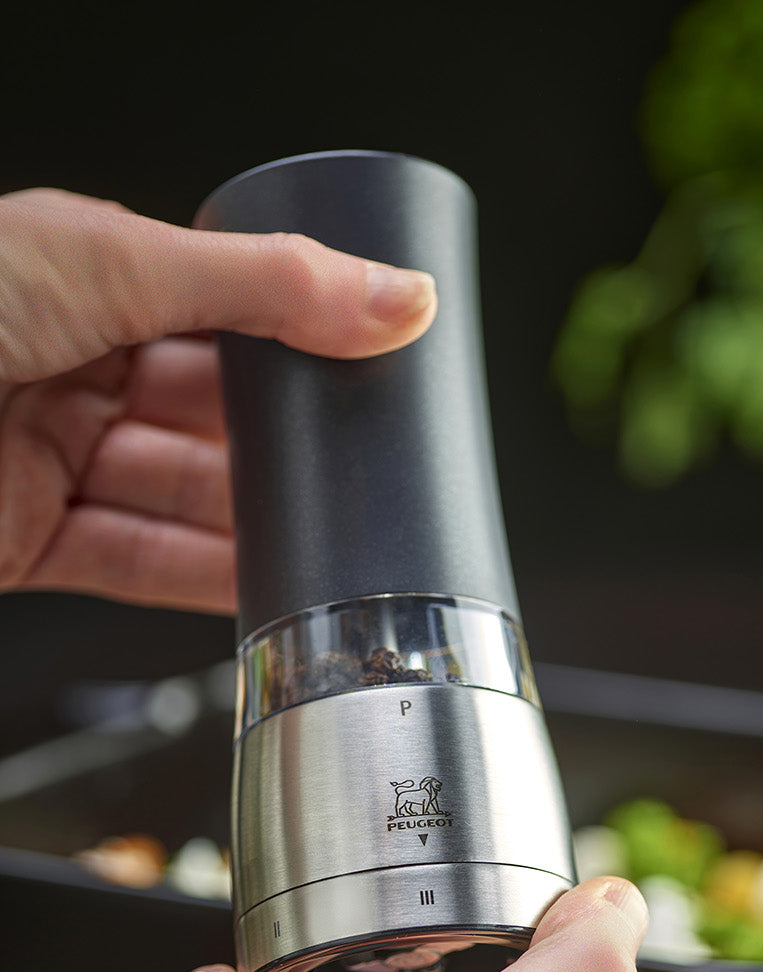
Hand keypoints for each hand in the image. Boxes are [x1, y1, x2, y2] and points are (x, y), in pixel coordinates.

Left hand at [0, 187, 435, 611]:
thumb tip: (392, 298)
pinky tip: (263, 584)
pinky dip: (204, 580)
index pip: (225, 314)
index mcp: (82, 276)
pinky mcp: (27, 541)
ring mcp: (47, 457)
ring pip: (182, 497)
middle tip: (366, 466)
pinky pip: (138, 564)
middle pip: (211, 415)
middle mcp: (67, 365)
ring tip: (333, 539)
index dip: (301, 345)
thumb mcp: (107, 264)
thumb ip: (262, 290)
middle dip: (286, 447)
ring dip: (255, 523)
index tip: (381, 370)